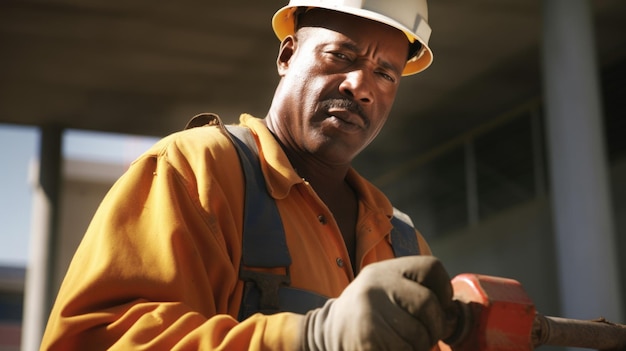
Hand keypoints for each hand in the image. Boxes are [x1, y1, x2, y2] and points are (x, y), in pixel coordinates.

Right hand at [300, 256, 453, 350]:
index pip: (431, 267)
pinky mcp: (366, 337)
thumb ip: (415, 293)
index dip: (444, 290)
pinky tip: (393, 348)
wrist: (325, 331)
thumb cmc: (368, 314)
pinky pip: (404, 350)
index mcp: (385, 270)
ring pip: (418, 334)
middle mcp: (376, 285)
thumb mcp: (386, 291)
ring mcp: (369, 310)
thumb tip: (452, 315)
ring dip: (419, 346)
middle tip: (426, 337)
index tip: (440, 307)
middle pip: (428, 303)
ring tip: (405, 345)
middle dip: (434, 327)